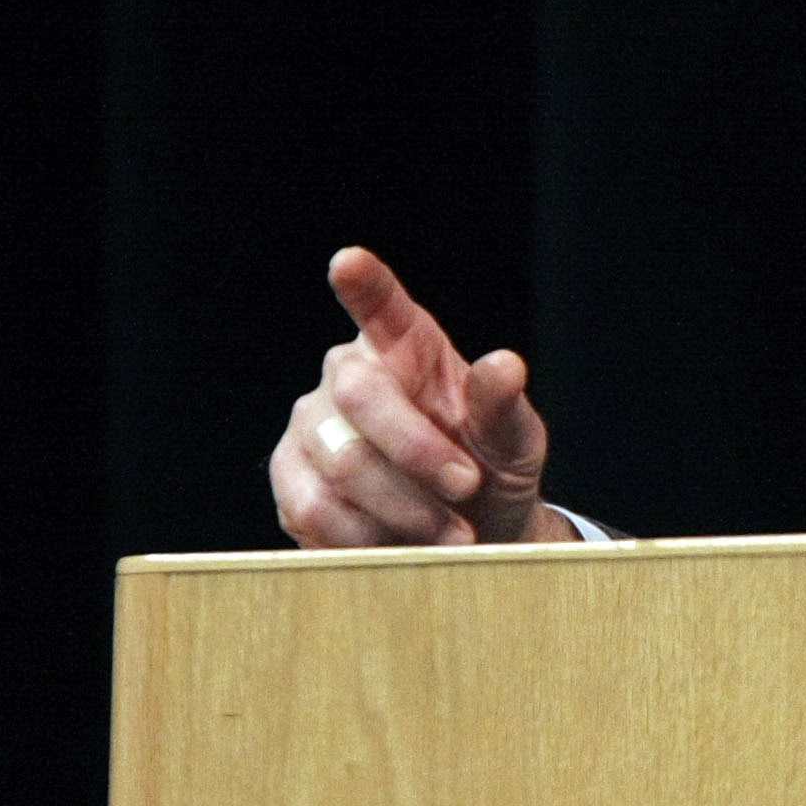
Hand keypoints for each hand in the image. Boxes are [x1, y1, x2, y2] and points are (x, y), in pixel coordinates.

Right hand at [268, 247, 569, 547]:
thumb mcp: (515, 441)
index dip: (365, 284)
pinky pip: (316, 509)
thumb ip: (504, 406)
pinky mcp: (289, 482)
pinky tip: (404, 544)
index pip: (382, 306)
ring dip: (404, 506)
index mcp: (406, 347)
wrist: (466, 536)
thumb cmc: (491, 471)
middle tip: (468, 485)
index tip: (349, 261)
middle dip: (419, 449)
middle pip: (360, 394)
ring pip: (341, 461)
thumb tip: (504, 364)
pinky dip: (369, 536)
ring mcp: (310, 428)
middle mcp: (346, 376)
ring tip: (453, 533)